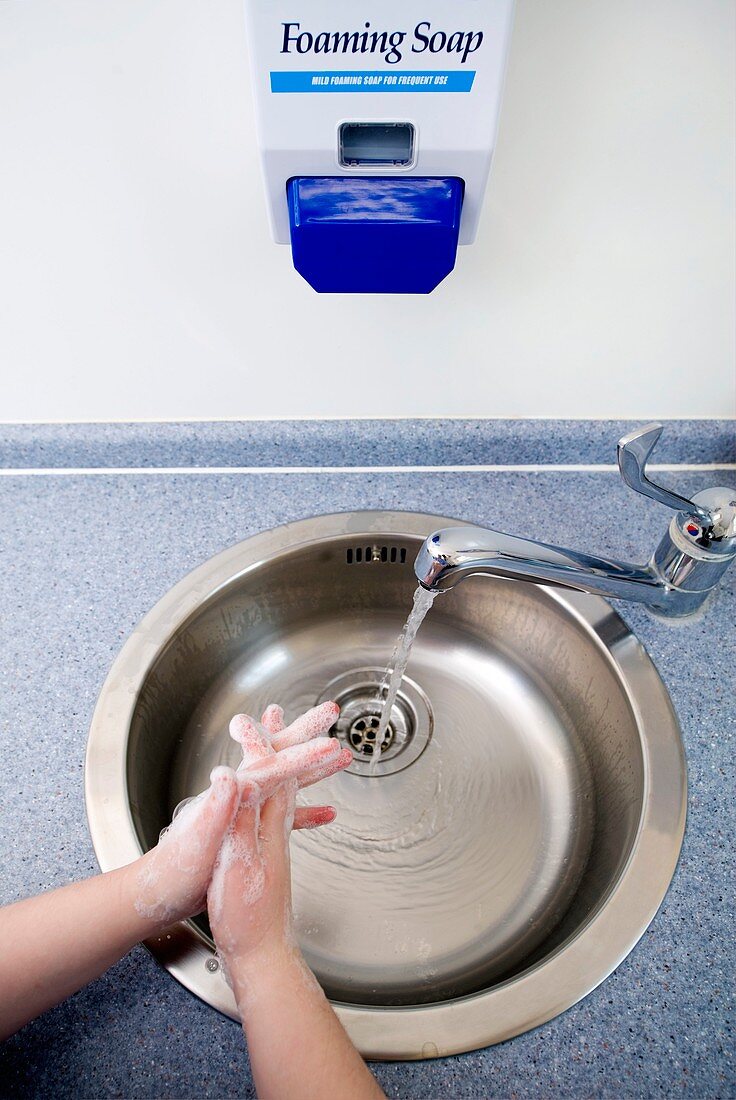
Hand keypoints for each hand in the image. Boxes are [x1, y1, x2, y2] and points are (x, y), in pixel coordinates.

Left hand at [132, 702, 348, 932]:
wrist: (160, 892)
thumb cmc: (176, 870)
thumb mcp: (198, 839)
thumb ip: (216, 806)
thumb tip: (231, 772)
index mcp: (231, 794)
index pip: (271, 766)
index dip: (301, 754)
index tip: (328, 743)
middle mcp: (239, 794)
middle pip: (280, 756)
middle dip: (307, 735)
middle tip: (330, 712)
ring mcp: (245, 810)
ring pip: (287, 780)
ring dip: (312, 766)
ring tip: (340, 754)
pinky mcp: (247, 828)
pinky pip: (284, 813)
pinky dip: (306, 810)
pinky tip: (325, 814)